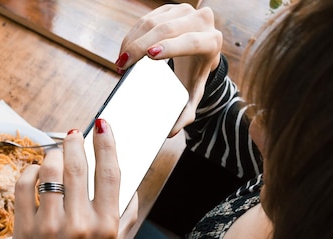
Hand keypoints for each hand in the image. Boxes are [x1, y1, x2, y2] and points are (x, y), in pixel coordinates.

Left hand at [11, 120, 136, 238]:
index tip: (103, 125)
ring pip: (49, 171)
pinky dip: (30, 172)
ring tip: (54, 156)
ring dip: (51, 155)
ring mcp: (49, 226)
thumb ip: (125, 215)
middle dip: (74, 142)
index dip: (108, 143)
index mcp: (106, 226)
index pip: (110, 173)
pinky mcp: (24, 229)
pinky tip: (36, 174)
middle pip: (77, 166)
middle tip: (72, 134)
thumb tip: (130, 184)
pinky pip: (24, 186)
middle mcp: (80, 224)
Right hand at [116, 4, 221, 135]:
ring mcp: (185, 11)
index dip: (171, 47)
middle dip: (140, 46)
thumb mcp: (192, 93)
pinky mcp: (170, 8)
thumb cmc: (194, 74)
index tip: (150, 55)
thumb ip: (185, 114)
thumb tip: (171, 132)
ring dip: (132, 41)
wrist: (200, 51)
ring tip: (121, 61)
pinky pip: (146, 18)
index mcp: (211, 42)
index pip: (191, 41)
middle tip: (122, 65)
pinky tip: (125, 51)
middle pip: (167, 29)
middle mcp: (201, 21)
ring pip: (152, 21)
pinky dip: (132, 34)